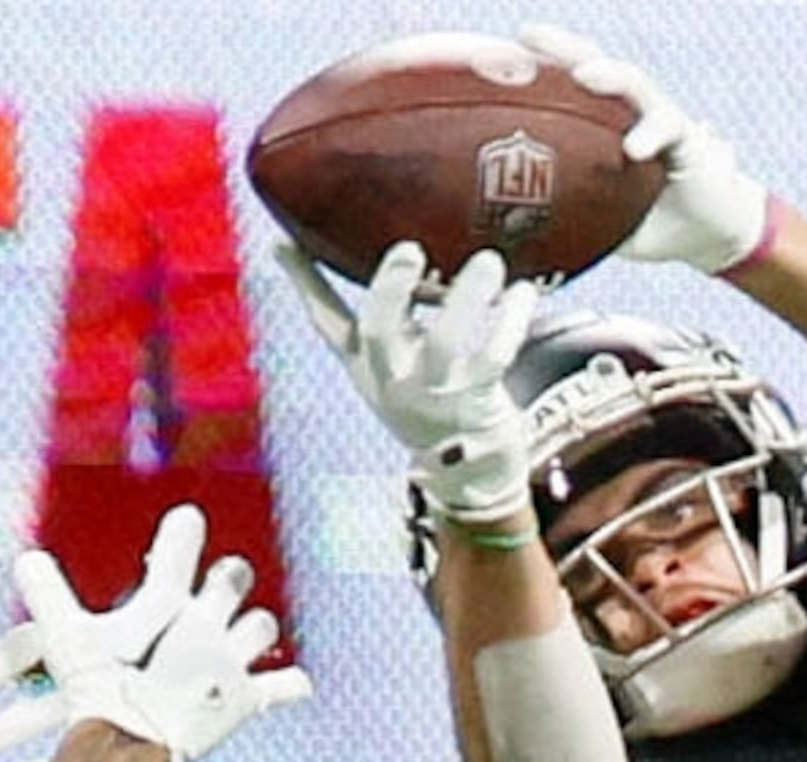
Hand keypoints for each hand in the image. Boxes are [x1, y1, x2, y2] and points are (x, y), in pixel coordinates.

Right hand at [10, 504, 313, 761]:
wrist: (130, 740)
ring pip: (261, 627)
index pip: (179, 550)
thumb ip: (47, 594)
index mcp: (167, 601)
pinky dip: (289, 685)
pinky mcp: (246, 700)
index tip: (189, 519)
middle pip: (233, 579)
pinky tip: (295, 684)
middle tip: (224, 580)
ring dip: (253, 630)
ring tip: (245, 635)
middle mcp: (206, 624)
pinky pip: (284, 687)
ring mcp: (230, 662)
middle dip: (228, 578)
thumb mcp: (64, 638)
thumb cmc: (95, 688)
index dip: (184, 533)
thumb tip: (23, 558)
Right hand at [275, 242, 539, 527]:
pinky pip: (495, 356)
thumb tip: (362, 266)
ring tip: (488, 262)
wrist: (468, 473)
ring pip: (446, 342)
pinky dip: (511, 320)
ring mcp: (435, 392)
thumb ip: (379, 319)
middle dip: (391, 287)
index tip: (283, 242)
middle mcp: (394, 378)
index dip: (304, 282)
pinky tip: (523, 292)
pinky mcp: (476, 401)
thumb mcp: (391, 366)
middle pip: (377, 331)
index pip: (327, 322)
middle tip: (410, 247)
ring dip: (468, 297)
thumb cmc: (430, 401)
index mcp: (368, 366)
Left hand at [520, 23, 772, 275]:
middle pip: (592, 67)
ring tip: (583, 75)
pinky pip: (668, 125)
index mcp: (601, 128)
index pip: (564, 89)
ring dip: (609, 75)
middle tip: (528, 35)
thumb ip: (565, 219)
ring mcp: (658, 120)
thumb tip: (511, 238)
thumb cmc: (645, 224)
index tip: (494, 60)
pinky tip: (633, 147)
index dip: (533, 73)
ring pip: (633, 83)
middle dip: (562, 49)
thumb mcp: (597, 225)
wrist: (703, 236)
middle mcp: (628, 114)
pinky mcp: (688, 139)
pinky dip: (650, 133)